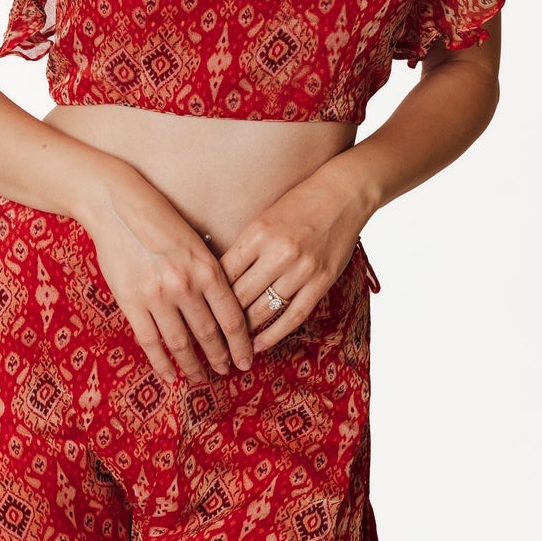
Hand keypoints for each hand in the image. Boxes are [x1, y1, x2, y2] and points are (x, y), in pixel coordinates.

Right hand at [79, 166, 253, 385]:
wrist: (116, 204)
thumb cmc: (158, 218)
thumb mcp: (195, 241)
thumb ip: (208, 273)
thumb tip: (223, 307)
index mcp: (207, 268)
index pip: (232, 318)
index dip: (241, 344)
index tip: (246, 359)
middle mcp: (186, 285)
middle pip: (209, 334)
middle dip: (220, 357)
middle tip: (227, 371)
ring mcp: (157, 295)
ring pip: (181, 343)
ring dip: (193, 365)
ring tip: (201, 377)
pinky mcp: (131, 301)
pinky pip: (150, 341)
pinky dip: (161, 363)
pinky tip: (170, 376)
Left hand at [218, 153, 380, 353]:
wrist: (343, 195)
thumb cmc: (298, 205)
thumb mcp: (263, 219)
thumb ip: (244, 249)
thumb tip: (218, 280)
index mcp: (258, 233)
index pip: (224, 273)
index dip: (209, 296)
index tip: (198, 311)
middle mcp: (279, 252)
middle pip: (241, 296)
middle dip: (223, 319)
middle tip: (209, 335)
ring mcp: (302, 269)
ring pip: (265, 310)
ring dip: (246, 331)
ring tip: (230, 344)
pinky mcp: (322, 281)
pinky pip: (293, 316)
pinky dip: (274, 334)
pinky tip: (259, 345)